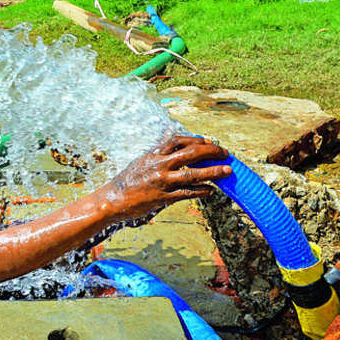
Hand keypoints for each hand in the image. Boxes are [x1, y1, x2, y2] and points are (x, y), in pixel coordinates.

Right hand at [106, 135, 231, 219]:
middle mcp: (159, 165)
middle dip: (211, 152)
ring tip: (227, 170)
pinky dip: (201, 191)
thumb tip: (172, 148)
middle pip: (190, 153)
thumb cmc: (126, 182)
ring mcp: (162, 182)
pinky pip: (187, 193)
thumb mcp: (140, 163)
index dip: (196, 140)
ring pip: (193, 173)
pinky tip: (210, 190)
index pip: (178, 141)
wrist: (112, 200)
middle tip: (224, 153)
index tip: (208, 142)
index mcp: (153, 155)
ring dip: (213, 171)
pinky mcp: (163, 198)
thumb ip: (157, 156)